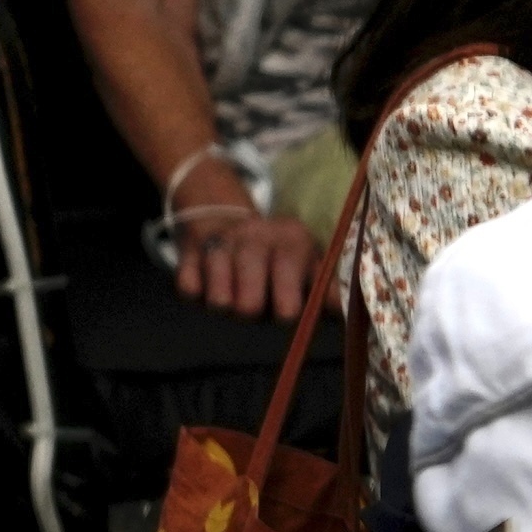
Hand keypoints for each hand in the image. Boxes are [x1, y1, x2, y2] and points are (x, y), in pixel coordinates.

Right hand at [172, 206, 321, 321]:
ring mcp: (218, 242)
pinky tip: (208, 284)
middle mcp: (253, 234)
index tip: (286, 313)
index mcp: (291, 238)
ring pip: (219, 301)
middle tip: (256, 307)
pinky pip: (189, 290)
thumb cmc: (278, 257)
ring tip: (233, 296)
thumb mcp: (309, 263)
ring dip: (225, 306)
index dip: (287, 305)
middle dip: (253, 313)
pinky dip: (198, 296)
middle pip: (249, 303)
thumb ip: (328, 289)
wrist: (225, 218)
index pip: (288, 277)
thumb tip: (343, 314)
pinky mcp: (188, 251)